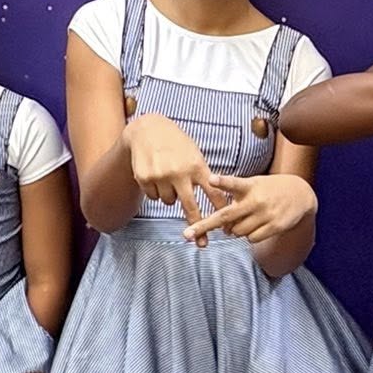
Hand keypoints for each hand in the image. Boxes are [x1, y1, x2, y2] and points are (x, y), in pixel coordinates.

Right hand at [123, 113, 216, 235]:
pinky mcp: (145, 178)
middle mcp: (179, 172)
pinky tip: (156, 175)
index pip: (213, 192)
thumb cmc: (177, 144)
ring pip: (169, 202)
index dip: (220, 209)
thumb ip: (202, 174)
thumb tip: (217, 199)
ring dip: (171, 196)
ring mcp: (161, 176)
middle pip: (190, 205)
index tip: (227, 224)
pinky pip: (154, 197)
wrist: (148, 129)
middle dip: (197, 225)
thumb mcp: (194, 154)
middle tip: (202, 243)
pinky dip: (156, 191)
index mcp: (196, 165)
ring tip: (168, 177)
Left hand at [189, 173, 315, 244]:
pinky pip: (251, 238)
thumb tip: (223, 227)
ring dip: (234, 230)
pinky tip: (257, 225)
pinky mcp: (274, 226)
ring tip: (245, 219)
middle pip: (226, 216)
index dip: (222, 181)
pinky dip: (249, 235)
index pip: (234, 183)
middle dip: (205, 225)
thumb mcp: (254, 184)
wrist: (301, 194)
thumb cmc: (270, 189)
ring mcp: (265, 215)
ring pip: (237, 231)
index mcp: (250, 186)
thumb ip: (236, 200)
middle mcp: (256, 200)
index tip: (211, 179)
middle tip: (187, 234)